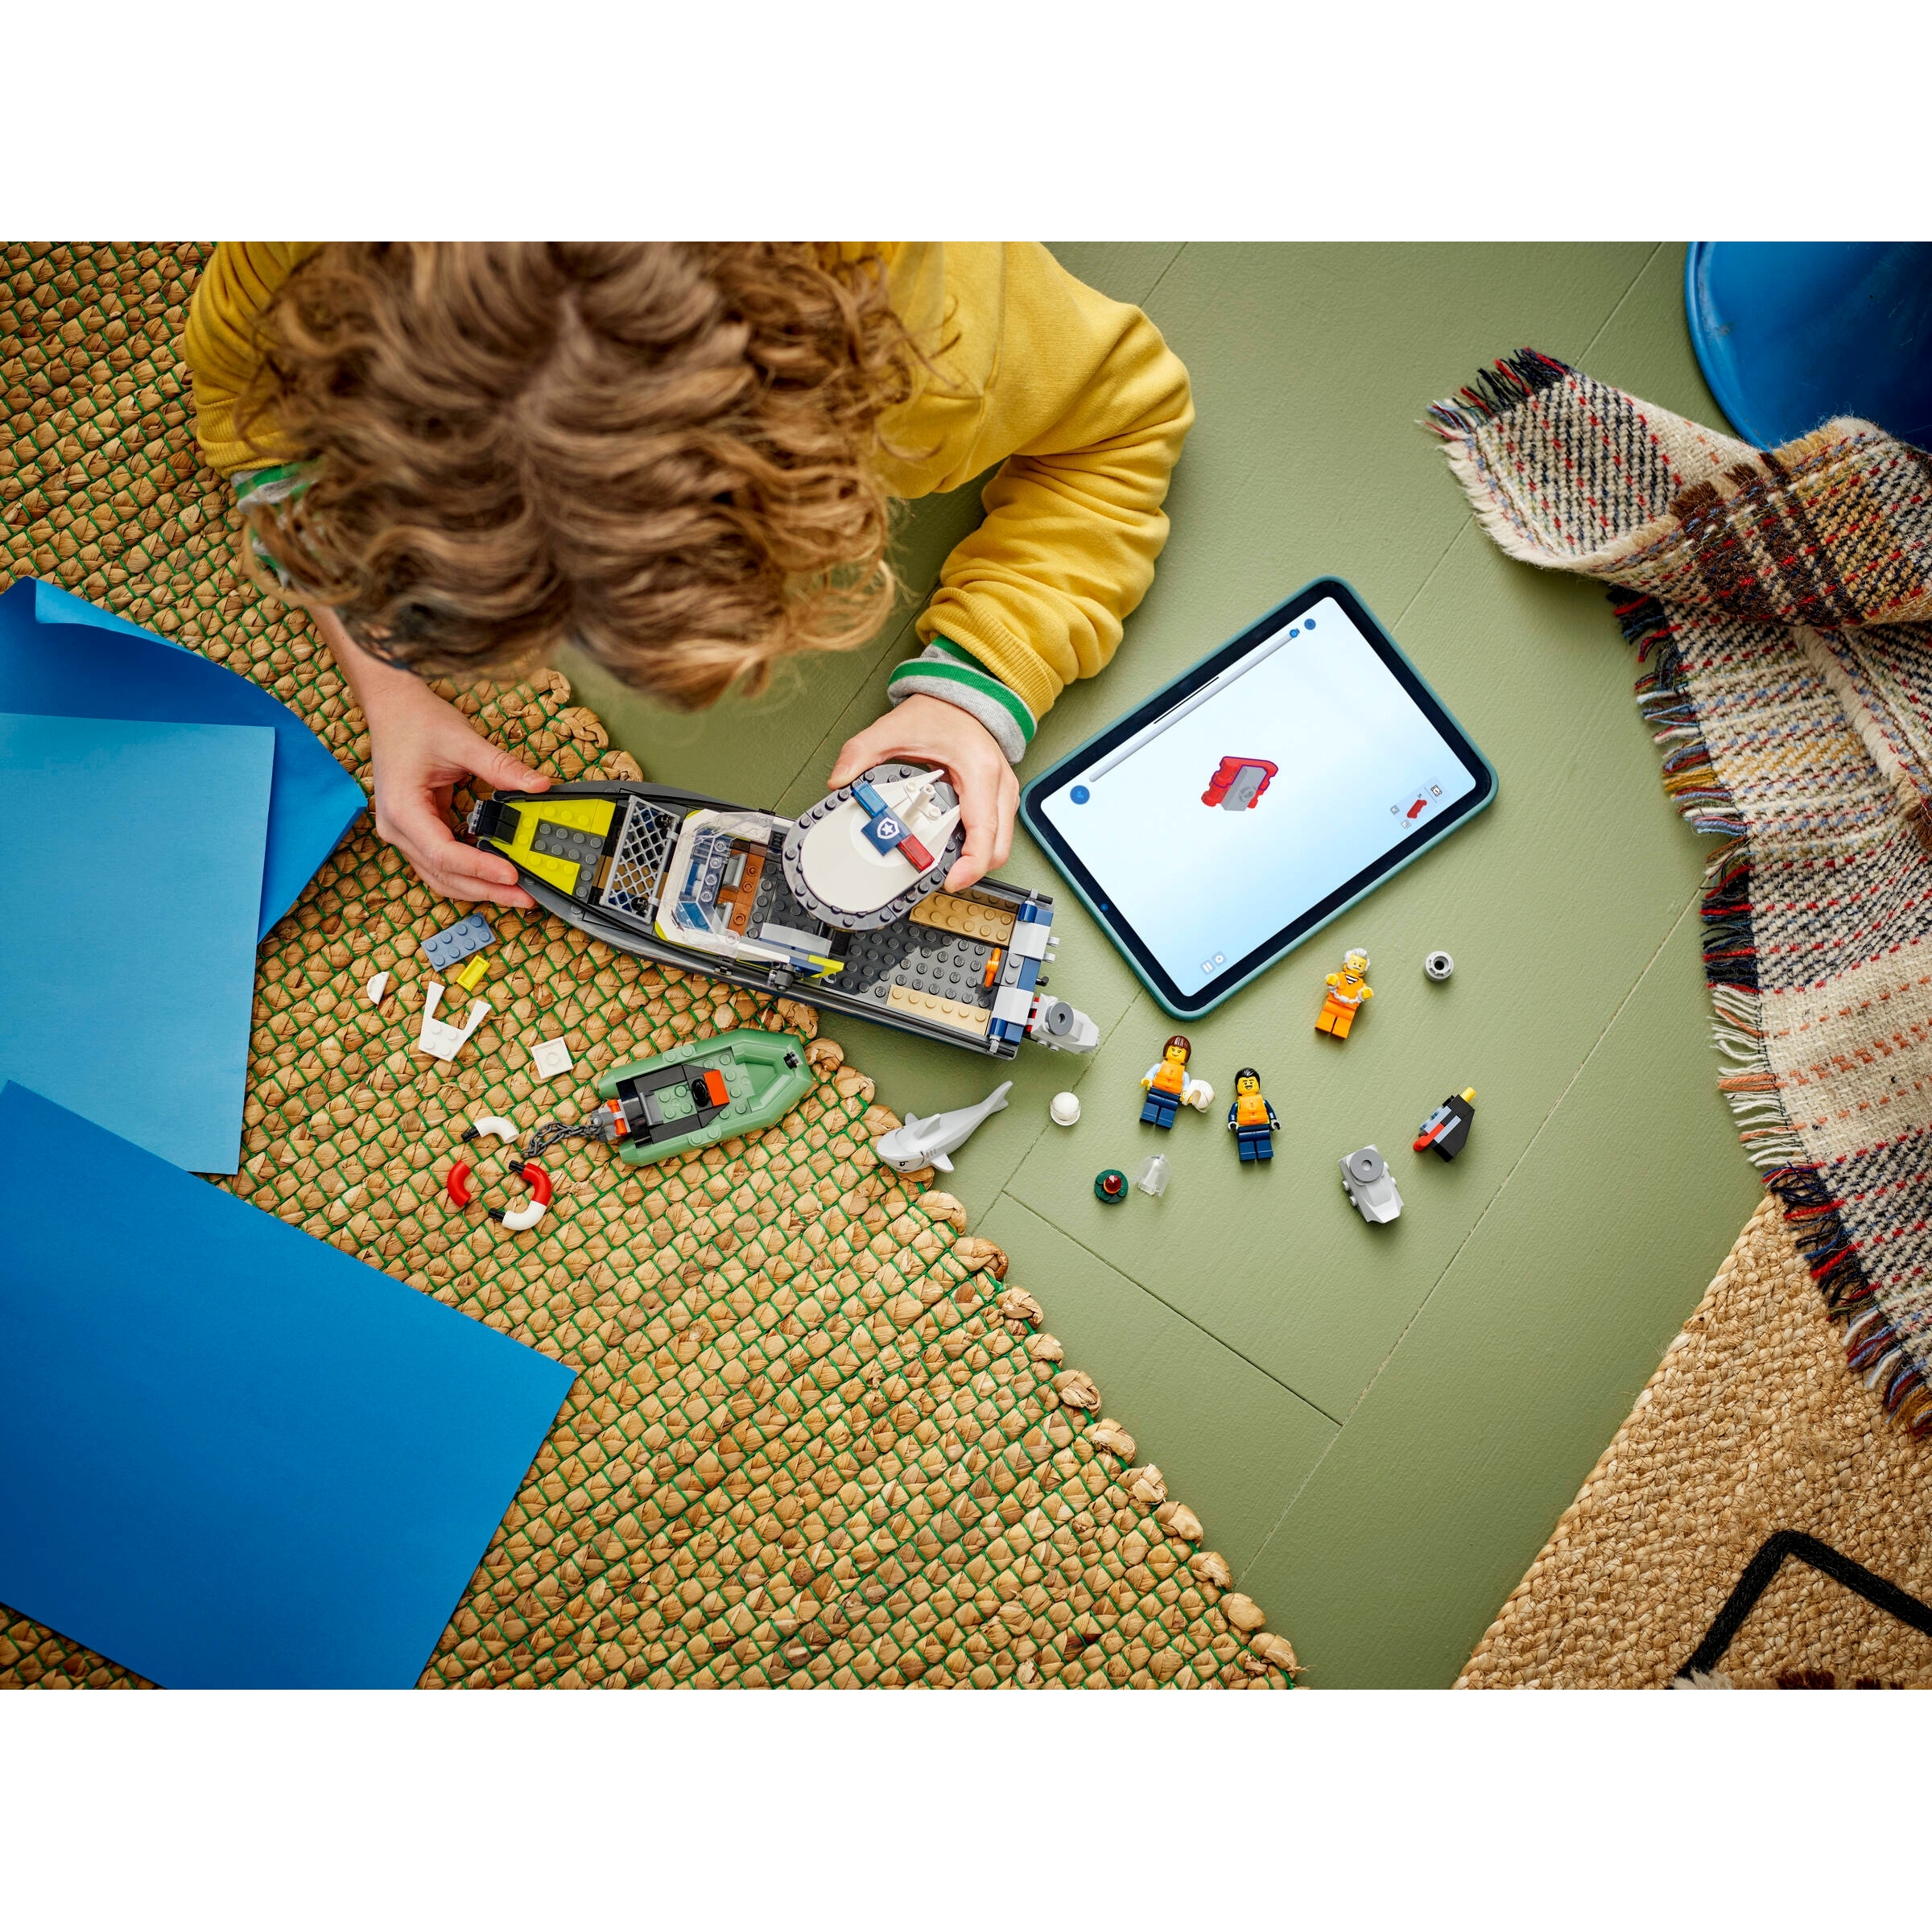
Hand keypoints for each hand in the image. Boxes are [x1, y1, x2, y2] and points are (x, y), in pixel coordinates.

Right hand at [319, 609, 550, 909]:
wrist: (391, 707)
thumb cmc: (415, 721)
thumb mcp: (463, 741)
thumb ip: (501, 767)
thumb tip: (539, 785)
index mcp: (402, 809)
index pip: (443, 853)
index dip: (479, 868)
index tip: (512, 875)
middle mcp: (398, 829)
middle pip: (443, 875)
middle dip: (486, 890)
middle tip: (526, 898)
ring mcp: (405, 833)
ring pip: (442, 876)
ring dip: (479, 887)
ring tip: (516, 894)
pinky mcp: (417, 831)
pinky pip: (444, 862)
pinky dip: (470, 872)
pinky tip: (498, 873)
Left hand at [826, 695, 1016, 892]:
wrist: (960, 696)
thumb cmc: (939, 712)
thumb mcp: (893, 730)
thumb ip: (861, 753)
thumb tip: (839, 779)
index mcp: (978, 772)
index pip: (984, 834)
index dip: (970, 866)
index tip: (951, 880)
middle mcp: (999, 784)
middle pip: (999, 849)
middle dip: (971, 869)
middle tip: (940, 876)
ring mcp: (1004, 791)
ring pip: (1001, 844)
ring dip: (974, 858)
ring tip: (942, 860)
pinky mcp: (1000, 796)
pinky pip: (996, 832)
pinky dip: (977, 844)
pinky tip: (951, 843)